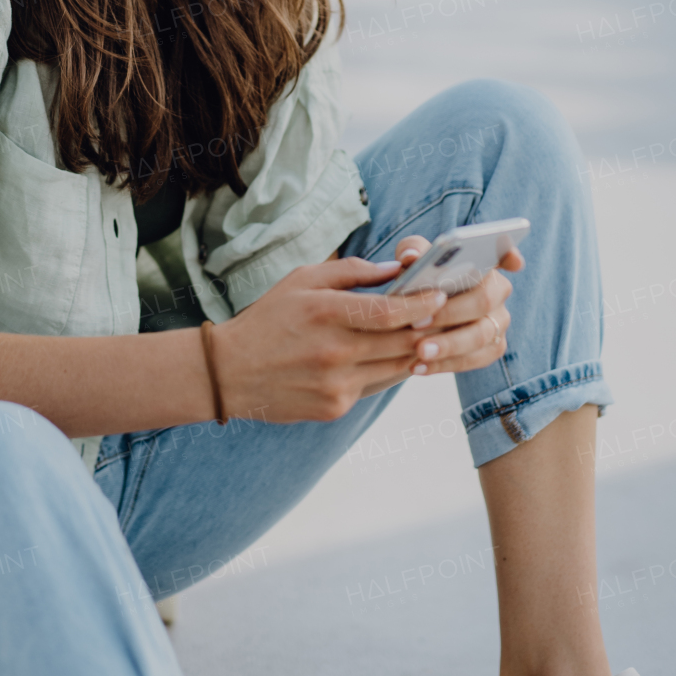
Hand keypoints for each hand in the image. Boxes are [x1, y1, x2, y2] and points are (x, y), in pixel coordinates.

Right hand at [217, 253, 453, 423]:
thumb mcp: (302, 280)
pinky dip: (388, 370)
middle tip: (446, 315)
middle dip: (430, 328)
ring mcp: (336, 384)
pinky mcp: (336, 407)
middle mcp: (334, 351)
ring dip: (415, 351)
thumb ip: (351, 271)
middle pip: (403, 342)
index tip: (440, 296)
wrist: (229, 372)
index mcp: (325, 313)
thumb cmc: (268, 319)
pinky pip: (377, 386)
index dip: (422, 304)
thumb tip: (396, 268)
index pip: (390, 311)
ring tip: (425, 335)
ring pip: (398, 368)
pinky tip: (388, 356)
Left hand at [382, 234, 522, 381]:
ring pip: (480, 335)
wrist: (415, 320)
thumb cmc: (419, 282)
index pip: (503, 253)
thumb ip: (412, 251)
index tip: (512, 261)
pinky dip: (444, 364)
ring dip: (447, 345)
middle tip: (417, 323)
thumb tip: (411, 256)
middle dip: (450, 313)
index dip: (511, 255)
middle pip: (483, 301)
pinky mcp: (493, 347)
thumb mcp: (413, 263)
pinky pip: (474, 359)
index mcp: (483, 263)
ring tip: (418, 351)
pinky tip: (418, 367)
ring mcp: (499, 320)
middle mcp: (498, 290)